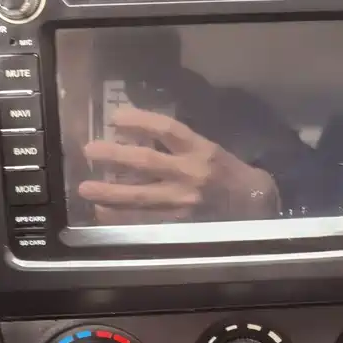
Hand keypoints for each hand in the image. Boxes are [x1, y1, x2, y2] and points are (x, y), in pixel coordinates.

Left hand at [79, 107, 279, 223]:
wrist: (256, 206)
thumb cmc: (230, 174)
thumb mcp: (209, 149)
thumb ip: (178, 144)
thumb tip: (137, 138)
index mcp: (201, 149)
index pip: (166, 129)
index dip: (139, 121)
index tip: (115, 118)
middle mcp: (192, 173)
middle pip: (146, 162)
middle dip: (114, 156)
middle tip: (89, 151)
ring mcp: (185, 201)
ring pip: (140, 196)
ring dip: (110, 193)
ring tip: (86, 189)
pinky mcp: (181, 223)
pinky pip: (145, 220)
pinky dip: (122, 217)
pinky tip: (103, 213)